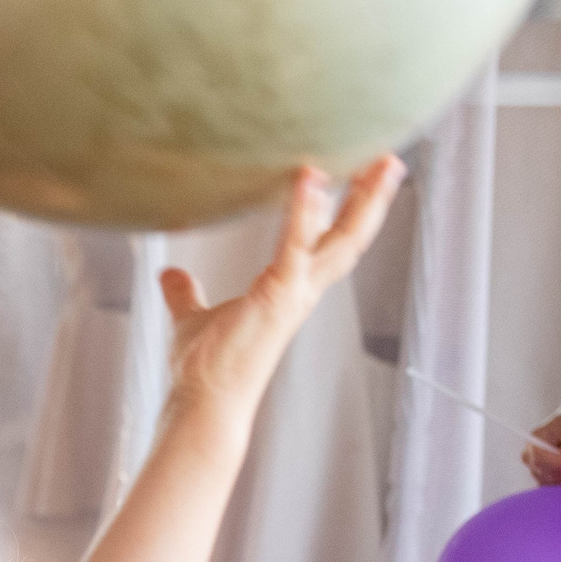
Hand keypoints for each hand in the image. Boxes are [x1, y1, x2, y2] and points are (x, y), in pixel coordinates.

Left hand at [160, 157, 405, 417]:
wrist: (204, 402)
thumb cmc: (204, 368)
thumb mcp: (193, 319)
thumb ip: (186, 295)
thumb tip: (170, 275)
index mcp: (289, 290)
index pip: (327, 243)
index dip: (347, 212)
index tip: (359, 178)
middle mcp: (302, 291)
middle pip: (349, 237)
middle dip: (372, 199)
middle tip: (390, 159)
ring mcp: (294, 294)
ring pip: (341, 240)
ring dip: (363, 200)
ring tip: (381, 162)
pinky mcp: (277, 296)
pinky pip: (293, 247)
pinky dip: (302, 213)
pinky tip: (308, 179)